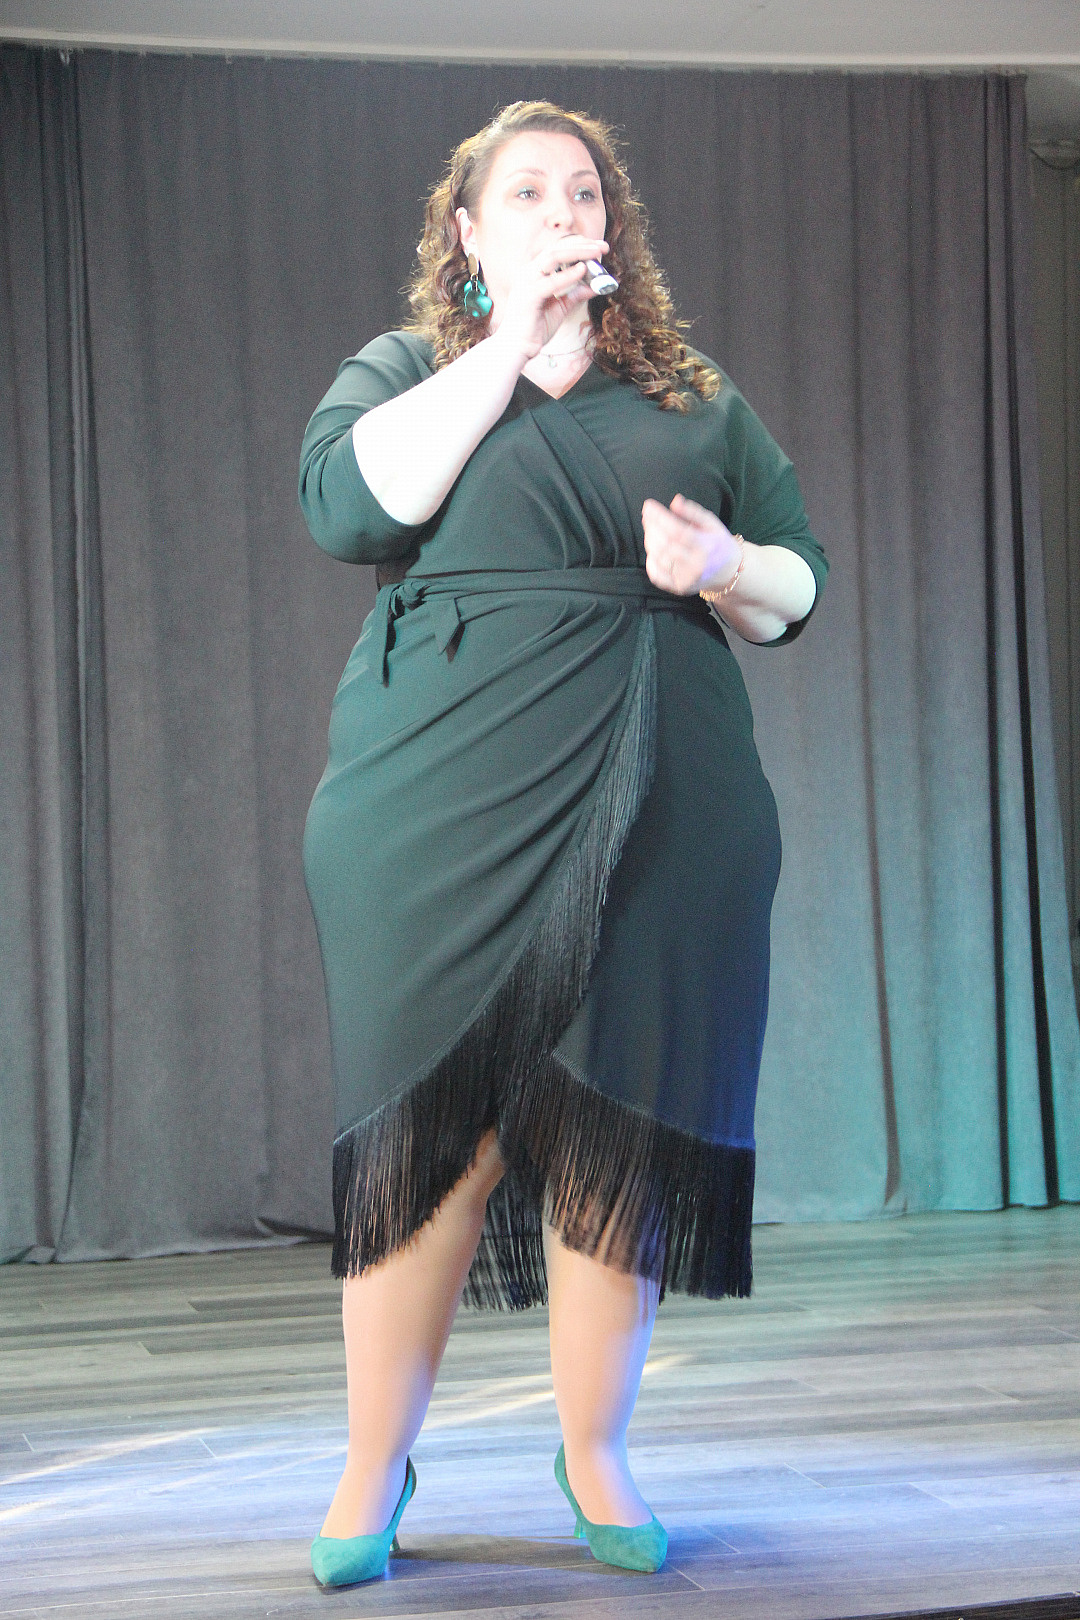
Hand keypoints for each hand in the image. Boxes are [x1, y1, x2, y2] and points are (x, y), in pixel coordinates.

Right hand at [493, 235, 608, 360]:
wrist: (516, 347)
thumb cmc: (535, 328)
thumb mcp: (561, 308)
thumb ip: (575, 295)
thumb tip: (595, 286)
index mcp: (534, 273)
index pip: (558, 250)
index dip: (579, 245)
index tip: (599, 247)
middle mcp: (529, 272)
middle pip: (557, 248)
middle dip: (582, 244)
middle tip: (603, 247)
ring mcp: (527, 281)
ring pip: (553, 257)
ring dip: (577, 252)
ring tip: (596, 253)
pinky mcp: (528, 296)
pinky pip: (551, 282)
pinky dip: (568, 275)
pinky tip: (583, 270)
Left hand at [642, 493, 741, 595]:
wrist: (728, 571)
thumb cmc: (717, 543)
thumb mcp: (711, 523)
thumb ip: (693, 512)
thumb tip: (675, 501)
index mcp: (707, 546)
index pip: (677, 530)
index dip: (659, 517)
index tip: (648, 506)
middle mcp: (697, 565)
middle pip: (665, 544)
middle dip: (652, 527)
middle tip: (648, 516)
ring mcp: (687, 579)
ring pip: (659, 558)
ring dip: (649, 541)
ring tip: (650, 529)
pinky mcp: (680, 588)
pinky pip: (657, 576)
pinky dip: (650, 561)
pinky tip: (652, 549)